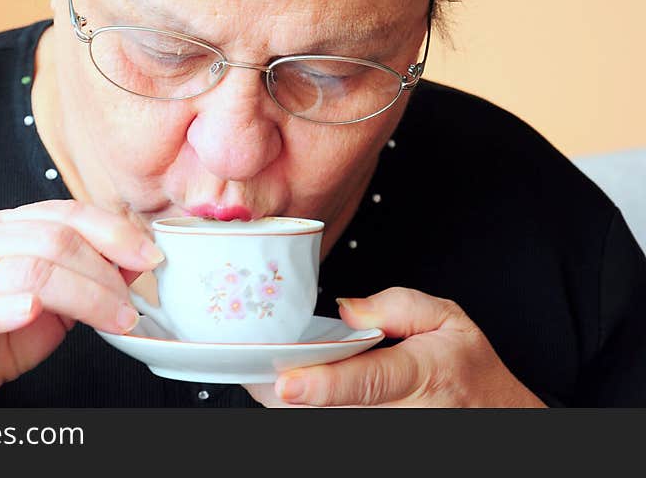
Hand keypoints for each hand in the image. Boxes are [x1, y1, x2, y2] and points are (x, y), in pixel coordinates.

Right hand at [0, 200, 162, 406]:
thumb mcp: (52, 301)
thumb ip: (87, 275)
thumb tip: (137, 260)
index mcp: (5, 227)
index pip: (67, 213)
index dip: (115, 232)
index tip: (151, 256)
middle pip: (55, 239)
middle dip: (106, 271)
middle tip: (133, 304)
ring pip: (31, 271)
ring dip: (85, 296)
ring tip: (114, 320)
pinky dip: (10, 308)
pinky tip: (33, 312)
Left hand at [245, 287, 545, 407]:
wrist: (491, 414)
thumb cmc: (466, 368)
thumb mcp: (448, 320)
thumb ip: (399, 306)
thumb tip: (347, 309)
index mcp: (419, 374)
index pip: (366, 382)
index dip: (324, 385)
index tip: (288, 383)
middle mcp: (398, 410)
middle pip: (330, 409)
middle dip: (284, 391)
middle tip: (249, 366)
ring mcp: (382, 429)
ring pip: (322, 422)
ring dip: (284, 402)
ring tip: (255, 374)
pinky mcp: (366, 435)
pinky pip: (326, 424)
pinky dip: (301, 408)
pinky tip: (279, 389)